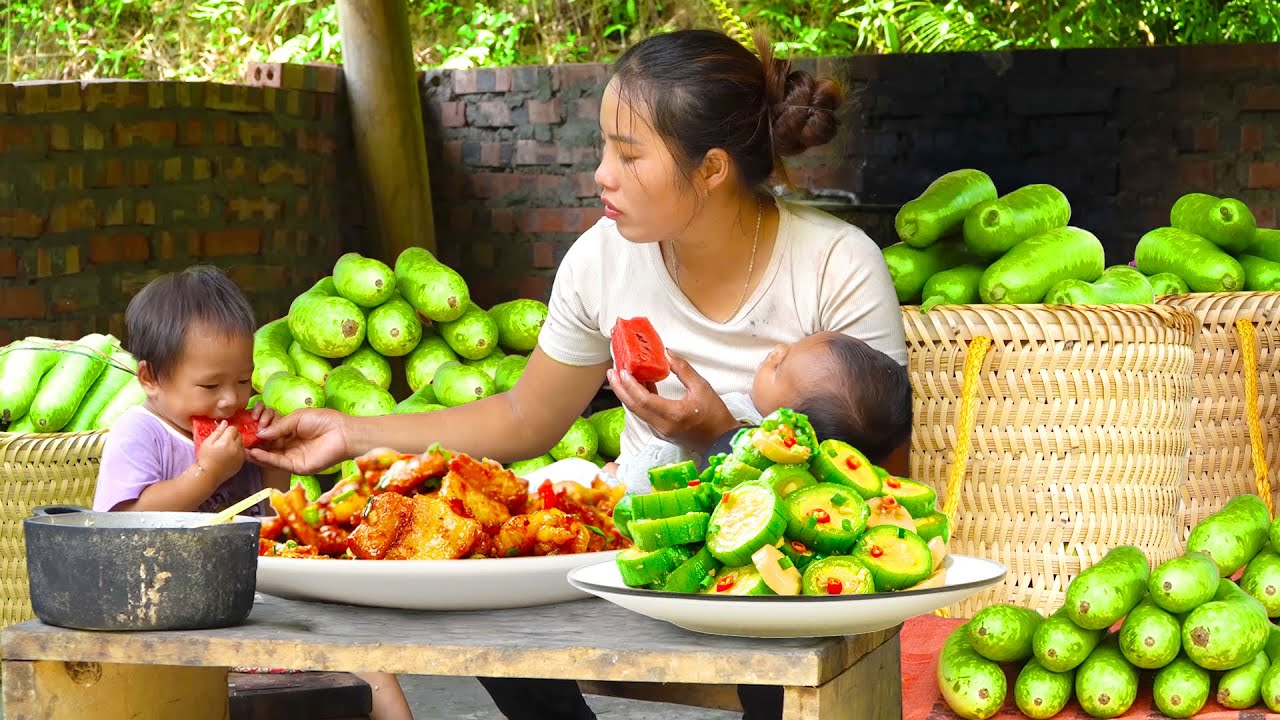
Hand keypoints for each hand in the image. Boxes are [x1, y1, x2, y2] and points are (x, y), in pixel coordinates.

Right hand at [196, 421, 244, 483]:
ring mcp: (240, 455)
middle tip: (223, 440)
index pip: (233, 428)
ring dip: (236, 442)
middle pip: (239, 434)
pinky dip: (238, 450)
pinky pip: (243, 451)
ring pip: (242, 443)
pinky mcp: (242, 462)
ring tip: (226, 448)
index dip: (227, 430)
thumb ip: (217, 432)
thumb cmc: (205, 458)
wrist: (208, 475)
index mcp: (227, 441)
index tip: (222, 434)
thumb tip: (225, 422)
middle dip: (233, 435)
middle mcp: (236, 447)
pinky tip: (230, 454)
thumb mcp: (207, 442)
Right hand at [246, 408, 349, 474]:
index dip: (258, 430)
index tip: (245, 427)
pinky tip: (255, 452)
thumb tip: (260, 433)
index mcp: (290, 431)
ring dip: (256, 452)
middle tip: (238, 440)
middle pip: (267, 446)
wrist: (342, 433)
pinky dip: (265, 458)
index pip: (269, 432)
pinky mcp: (296, 466)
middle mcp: (289, 444)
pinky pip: (277, 462)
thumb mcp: (297, 418)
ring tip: (242, 447)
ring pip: (270, 456)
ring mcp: (292, 456)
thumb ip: (278, 426)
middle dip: (253, 443)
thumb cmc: (324, 421)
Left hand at [608, 351, 739, 453]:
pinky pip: (644, 414)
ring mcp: (660, 431)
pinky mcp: (661, 432)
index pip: (644, 400)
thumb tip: (667, 354)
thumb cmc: (716, 415)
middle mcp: (662, 426)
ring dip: (627, 394)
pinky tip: (638, 386)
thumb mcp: (702, 387)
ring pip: (637, 411)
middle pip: (634, 407)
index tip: (622, 371)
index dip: (630, 385)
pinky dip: (638, 400)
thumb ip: (683, 370)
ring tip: (620, 376)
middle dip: (620, 388)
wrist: (721, 441)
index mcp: (673, 415)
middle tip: (612, 372)